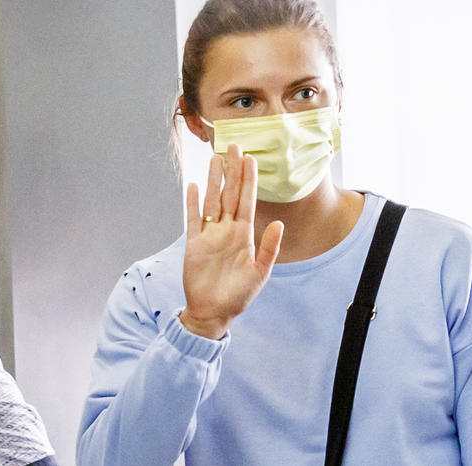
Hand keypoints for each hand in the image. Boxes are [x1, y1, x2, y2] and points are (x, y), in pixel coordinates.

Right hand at [181, 144, 283, 338]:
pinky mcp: (193, 243)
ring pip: (211, 200)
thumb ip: (269, 247)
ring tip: (215, 159)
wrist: (213, 311)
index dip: (248, 180)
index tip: (251, 159)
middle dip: (232, 171)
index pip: (246, 201)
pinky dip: (192, 202)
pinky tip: (194, 185)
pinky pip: (192, 218)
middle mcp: (227, 230)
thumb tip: (279, 223)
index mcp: (243, 235)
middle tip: (233, 146)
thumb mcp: (259, 273)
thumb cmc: (238, 295)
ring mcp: (209, 235)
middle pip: (229, 194)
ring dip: (213, 180)